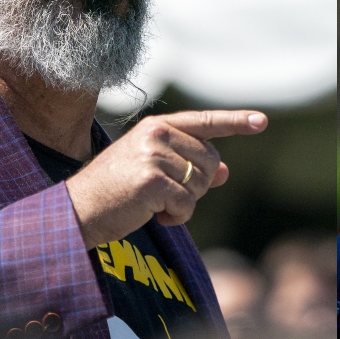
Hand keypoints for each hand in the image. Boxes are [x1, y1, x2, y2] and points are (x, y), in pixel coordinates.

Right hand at [66, 110, 267, 247]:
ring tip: (155, 204)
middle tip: (167, 195)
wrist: (77, 211)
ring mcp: (154, 156)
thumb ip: (189, 167)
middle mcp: (156, 135)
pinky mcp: (152, 181)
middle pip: (211, 162)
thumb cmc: (115, 192)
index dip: (235, 122)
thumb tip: (226, 171)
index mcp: (156, 126)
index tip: (262, 122)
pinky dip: (177, 217)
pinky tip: (154, 215)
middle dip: (198, 186)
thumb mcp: (153, 172)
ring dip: (185, 203)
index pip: (204, 121)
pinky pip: (188, 204)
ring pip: (202, 185)